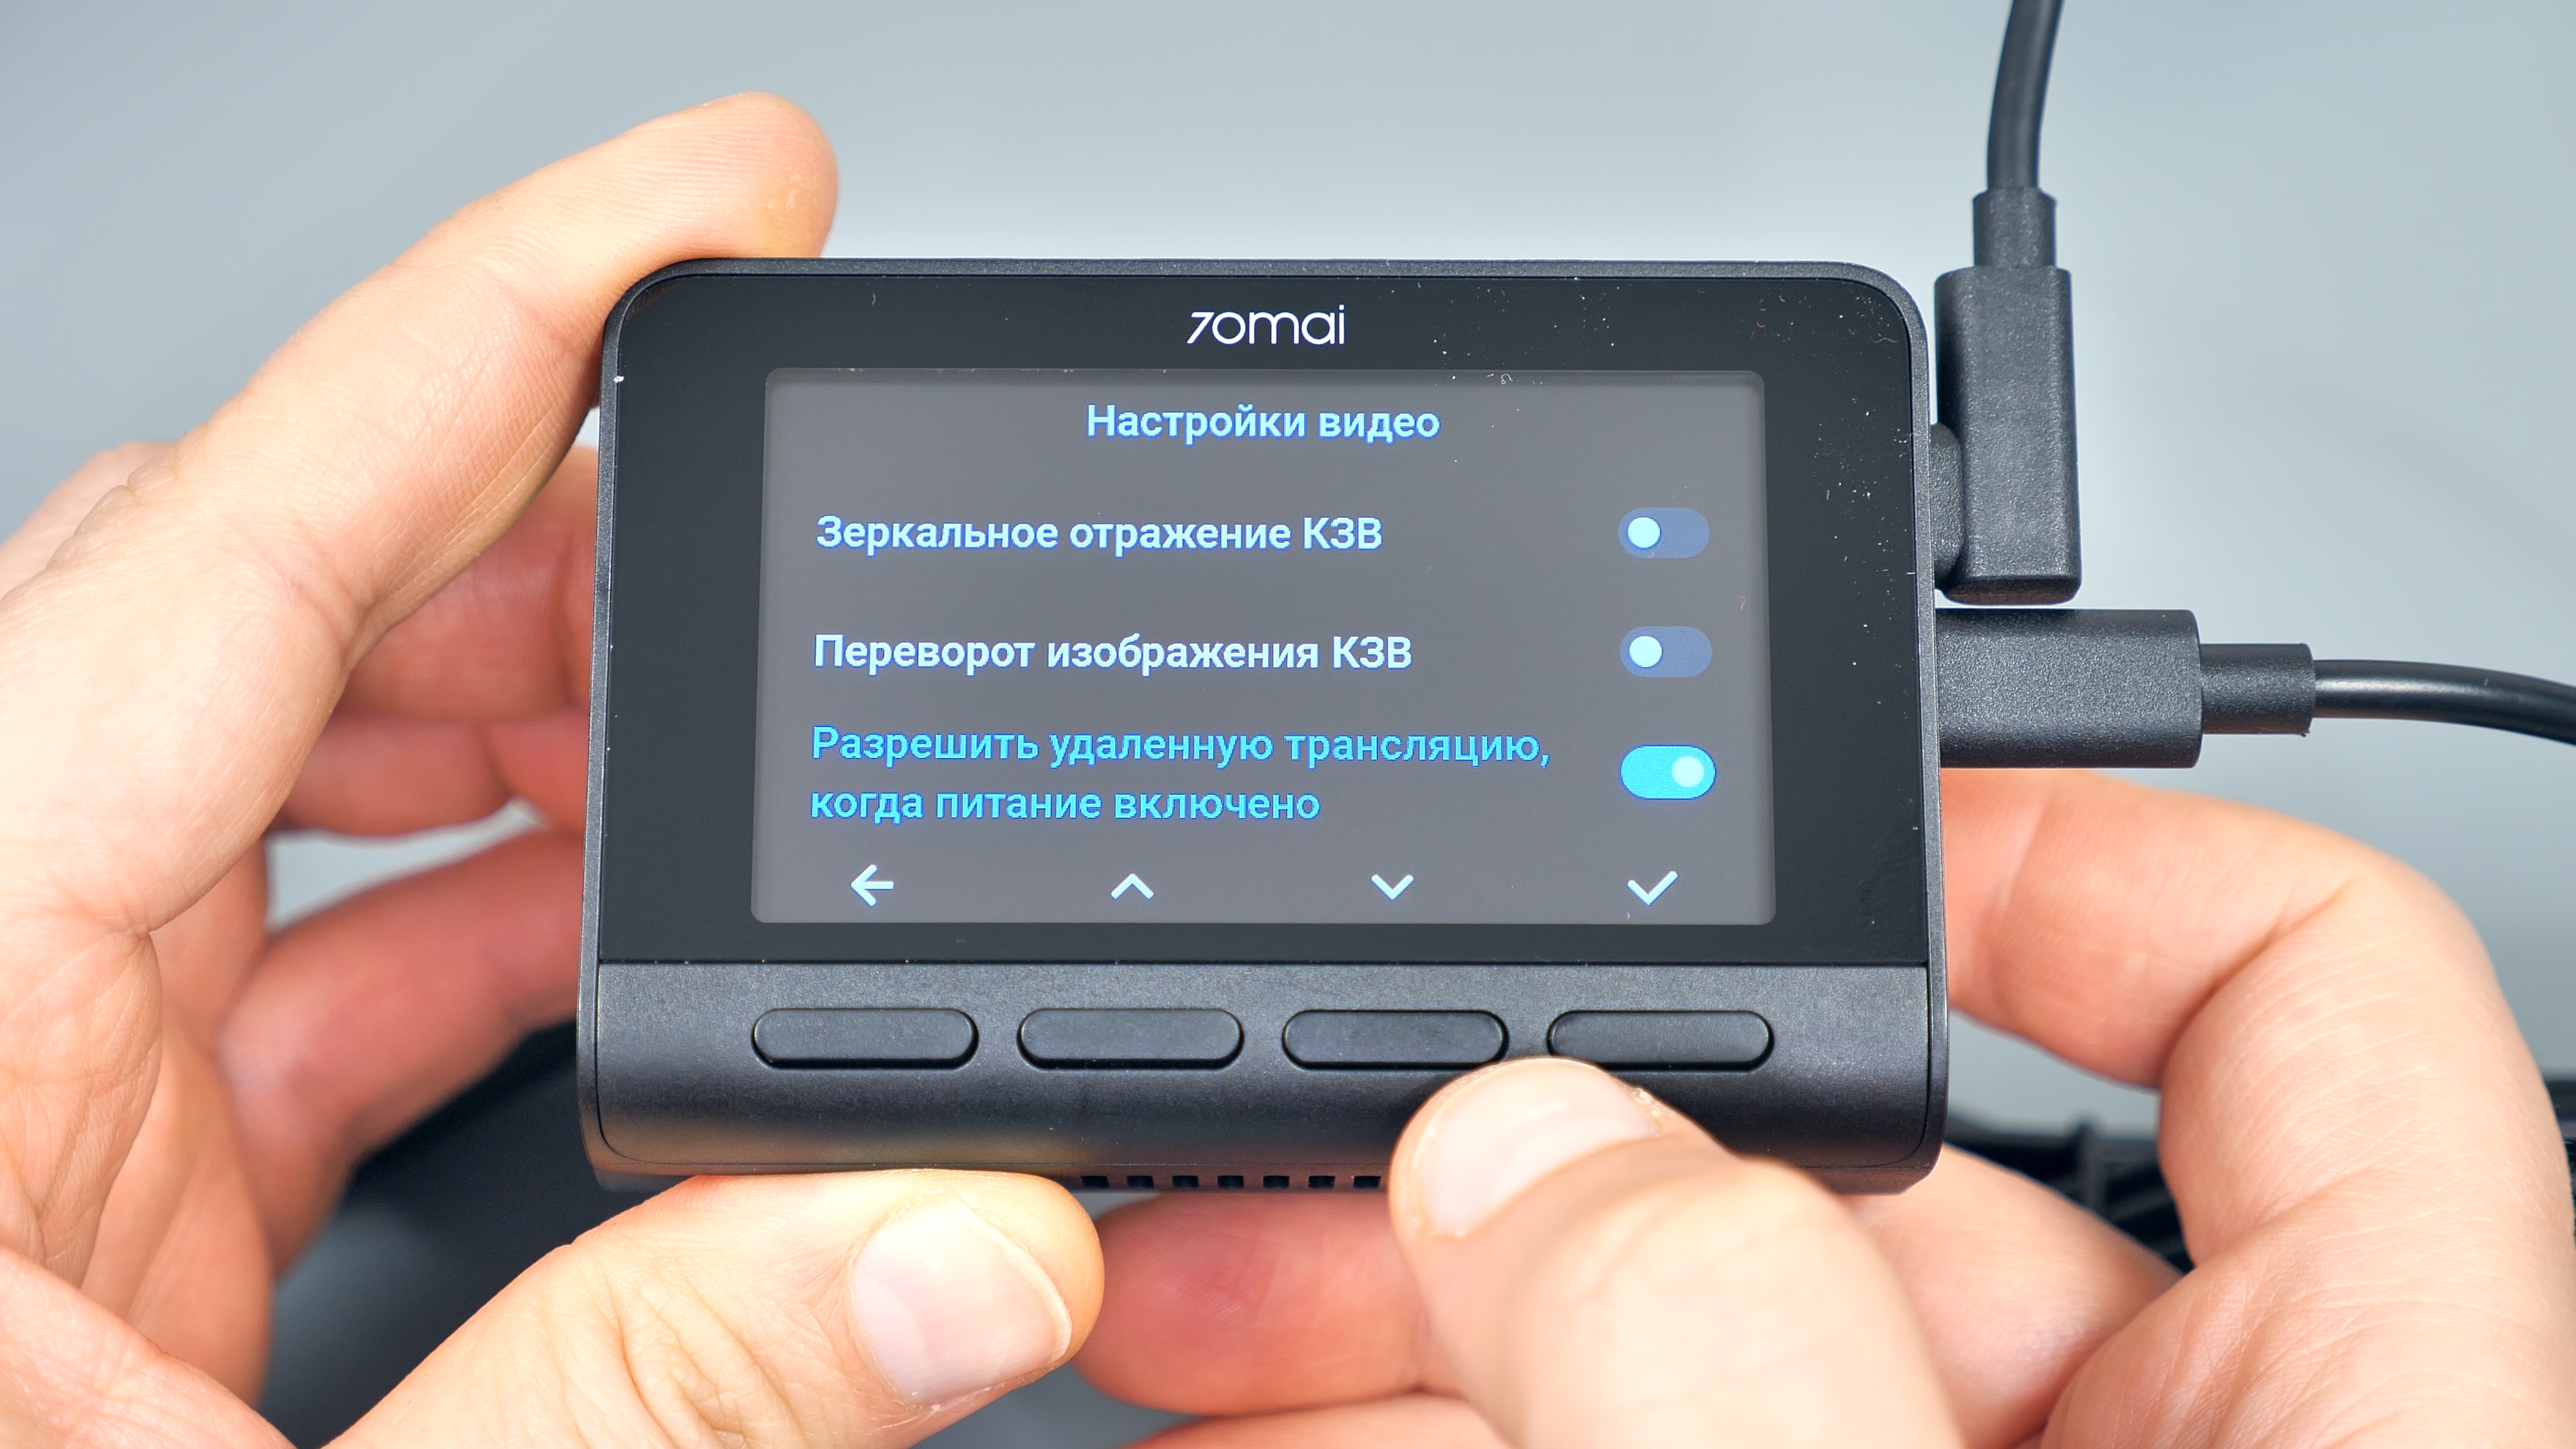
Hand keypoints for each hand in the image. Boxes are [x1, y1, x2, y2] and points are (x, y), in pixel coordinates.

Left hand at [0, 99, 1101, 1441]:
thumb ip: (623, 1408)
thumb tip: (958, 1255)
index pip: (238, 535)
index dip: (505, 317)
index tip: (718, 191)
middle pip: (256, 613)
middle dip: (549, 526)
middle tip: (772, 503)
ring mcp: (10, 1101)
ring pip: (290, 786)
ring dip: (532, 732)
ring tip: (732, 731)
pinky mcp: (76, 1210)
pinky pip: (308, 976)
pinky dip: (494, 935)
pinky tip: (635, 959)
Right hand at [1079, 770, 2575, 1444]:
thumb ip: (1745, 1374)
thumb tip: (1527, 1163)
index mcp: (2333, 1433)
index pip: (2303, 1007)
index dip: (2078, 843)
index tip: (1812, 794)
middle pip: (1852, 1178)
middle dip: (1545, 1129)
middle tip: (1322, 1131)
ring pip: (1650, 1349)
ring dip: (1394, 1307)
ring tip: (1185, 1301)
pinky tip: (1229, 1427)